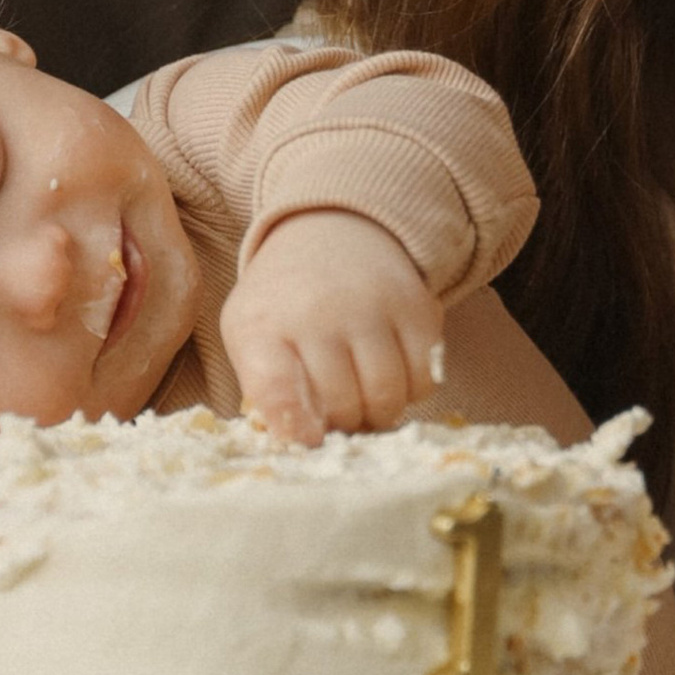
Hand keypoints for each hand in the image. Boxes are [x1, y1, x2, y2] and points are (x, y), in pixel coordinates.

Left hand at [220, 213, 444, 444]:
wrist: (330, 232)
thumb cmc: (285, 302)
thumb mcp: (250, 334)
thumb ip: (264, 390)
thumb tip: (302, 443)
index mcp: (263, 324)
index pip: (277, 388)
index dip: (297, 426)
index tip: (310, 440)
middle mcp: (318, 311)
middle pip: (341, 403)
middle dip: (342, 423)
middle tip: (340, 414)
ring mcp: (371, 305)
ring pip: (387, 395)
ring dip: (379, 414)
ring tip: (365, 401)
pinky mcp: (416, 306)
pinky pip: (425, 379)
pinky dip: (411, 391)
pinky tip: (392, 375)